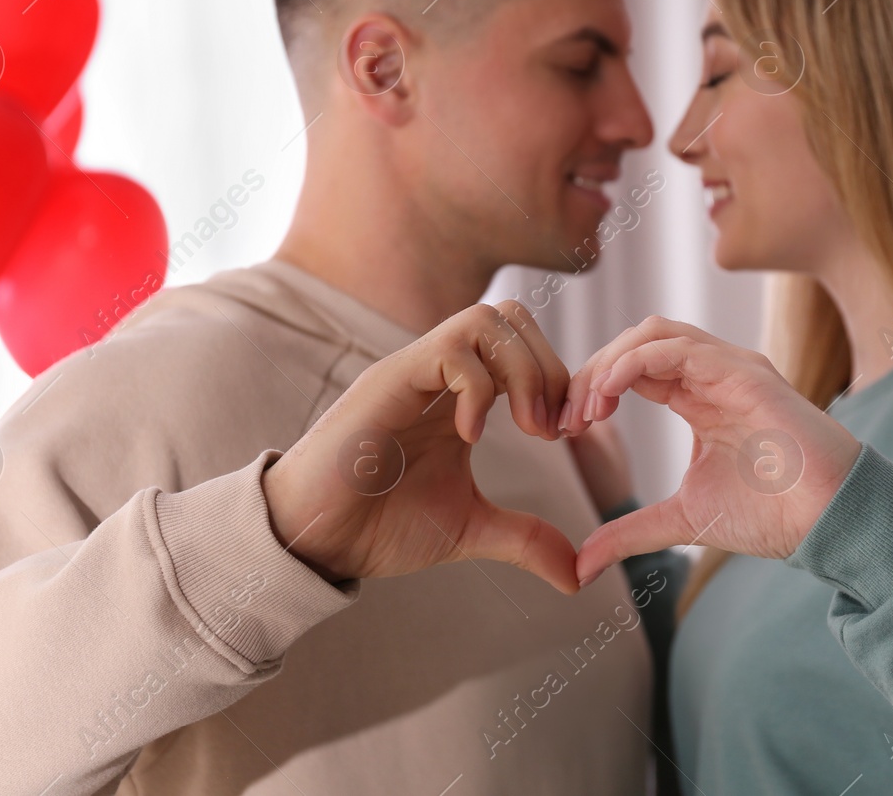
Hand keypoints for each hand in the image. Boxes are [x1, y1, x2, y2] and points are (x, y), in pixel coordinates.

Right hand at [261, 300, 579, 593]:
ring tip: (528, 428)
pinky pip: (449, 350)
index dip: (560, 379)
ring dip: (522, 371)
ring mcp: (413, 372)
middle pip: (512, 316)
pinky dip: (478, 389)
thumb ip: (524, 539)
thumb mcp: (469, 530)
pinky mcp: (388, 382)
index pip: (524, 343)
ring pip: (485, 319)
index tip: (569, 433)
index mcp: (461, 396)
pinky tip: (471, 437)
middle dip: (549, 366)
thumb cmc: (379, 526)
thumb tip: (577, 576)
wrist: (314, 541)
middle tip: (553, 429)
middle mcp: (439, 374)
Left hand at [562, 316, 862, 585]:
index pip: (634, 369)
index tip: (565, 429)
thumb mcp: (683, 521)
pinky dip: (635, 363)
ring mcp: (731, 368)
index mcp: (700, 397)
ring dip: (610, 363)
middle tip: (567, 418)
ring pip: (654, 333)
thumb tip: (578, 567)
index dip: (593, 388)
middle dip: (593, 372)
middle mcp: (714, 374)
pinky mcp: (745, 372)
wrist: (830, 524)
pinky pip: (679, 347)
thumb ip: (630, 533)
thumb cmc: (773, 516)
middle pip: (636, 342)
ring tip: (587, 408)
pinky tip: (610, 395)